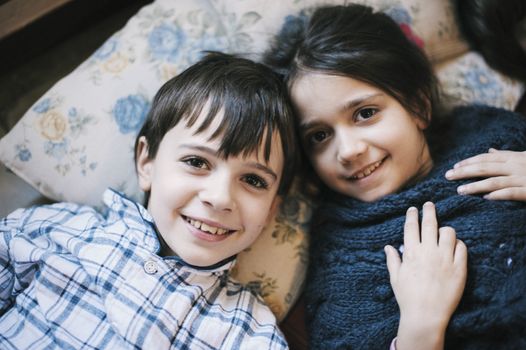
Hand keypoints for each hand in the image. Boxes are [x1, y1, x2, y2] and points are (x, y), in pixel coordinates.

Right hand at [384, 202, 466, 349]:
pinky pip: (462, 248)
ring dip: (445, 229)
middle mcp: (428, 252)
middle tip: (429, 205)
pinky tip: (454, 246)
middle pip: (430, 224)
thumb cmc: (407, 297)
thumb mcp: (395, 277)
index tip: (413, 209)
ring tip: (443, 231)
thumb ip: (392, 260)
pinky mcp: (459, 268)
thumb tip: (388, 247)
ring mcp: (445, 259)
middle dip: (429, 211)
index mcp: (411, 252)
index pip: (411, 227)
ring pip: (448, 233)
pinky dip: (458, 244)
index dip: (412, 215)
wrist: (426, 315)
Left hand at [445, 149, 525, 200]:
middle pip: (485, 168)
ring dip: (475, 186)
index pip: (486, 159)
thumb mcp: (524, 158)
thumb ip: (508, 155)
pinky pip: (512, 193)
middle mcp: (516, 166)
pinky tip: (485, 198)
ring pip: (494, 182)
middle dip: (465, 172)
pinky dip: (498, 195)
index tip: (454, 166)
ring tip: (460, 190)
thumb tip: (491, 151)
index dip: (469, 162)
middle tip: (448, 176)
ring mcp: (523, 178)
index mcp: (514, 158)